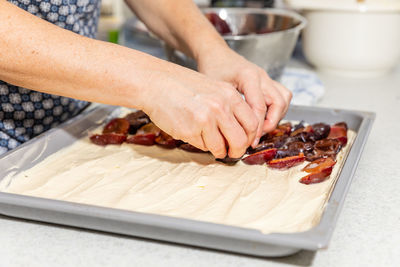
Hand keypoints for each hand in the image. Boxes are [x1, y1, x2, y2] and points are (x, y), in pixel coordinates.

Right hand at [139, 62, 258, 158]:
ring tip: (210, 143)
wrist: (156, 83)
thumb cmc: (183, 85)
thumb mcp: (214, 88)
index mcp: (230, 95)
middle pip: (241, 140)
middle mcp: (220, 107)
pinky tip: (192, 132)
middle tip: (232, 152)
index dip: (250, 137)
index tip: (244, 142)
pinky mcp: (190, 131)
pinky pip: (202, 146)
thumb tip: (241, 131)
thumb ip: (229, 107)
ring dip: (218, 150)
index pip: (252, 124)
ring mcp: (205, 120)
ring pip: (221, 147)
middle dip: (237, 151)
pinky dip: (200, 144)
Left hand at [197, 46, 291, 146]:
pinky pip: (280, 96)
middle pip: (279, 102)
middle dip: (270, 123)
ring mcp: (266, 78)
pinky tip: (262, 119)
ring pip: (284, 99)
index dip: (256, 127)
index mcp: (248, 76)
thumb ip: (226, 106)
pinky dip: (276, 110)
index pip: (259, 107)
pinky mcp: (266, 82)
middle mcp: (261, 76)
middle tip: (257, 136)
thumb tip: (232, 132)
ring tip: (261, 129)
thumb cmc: (212, 68)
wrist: (215, 54)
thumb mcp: (215, 88)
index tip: (250, 141)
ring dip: (276, 116)